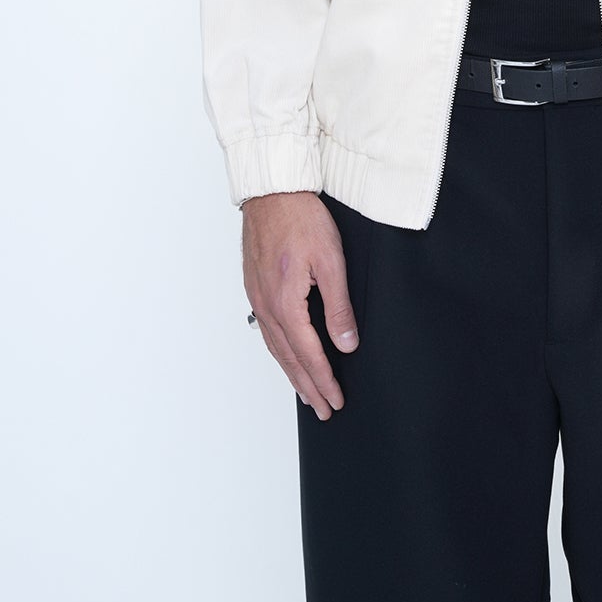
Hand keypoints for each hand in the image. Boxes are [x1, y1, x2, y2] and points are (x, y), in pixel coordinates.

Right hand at [242, 190, 358, 419]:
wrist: (272, 191)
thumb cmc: (301, 217)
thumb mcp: (331, 259)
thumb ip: (338, 305)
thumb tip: (347, 342)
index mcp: (287, 301)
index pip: (308, 353)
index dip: (323, 379)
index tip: (336, 400)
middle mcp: (268, 305)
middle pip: (289, 358)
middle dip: (308, 386)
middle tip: (324, 409)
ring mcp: (258, 296)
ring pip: (276, 347)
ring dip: (292, 373)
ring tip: (307, 393)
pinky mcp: (255, 287)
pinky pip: (268, 330)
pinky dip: (279, 352)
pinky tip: (287, 356)